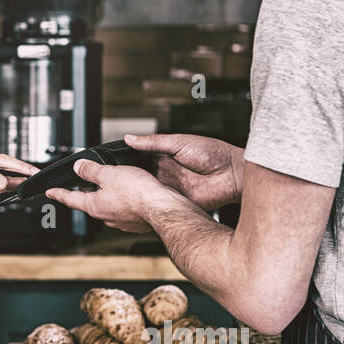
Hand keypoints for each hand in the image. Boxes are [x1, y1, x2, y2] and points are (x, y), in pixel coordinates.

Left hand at [45, 158, 164, 232]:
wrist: (163, 208)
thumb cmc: (138, 193)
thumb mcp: (109, 173)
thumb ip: (91, 170)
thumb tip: (78, 167)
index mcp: (94, 205)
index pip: (70, 198)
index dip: (58, 193)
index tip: (50, 192)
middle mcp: (106, 216)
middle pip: (89, 202)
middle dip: (86, 191)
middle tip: (83, 182)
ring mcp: (121, 221)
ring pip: (108, 205)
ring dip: (107, 195)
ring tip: (112, 183)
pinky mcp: (135, 222)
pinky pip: (124, 210)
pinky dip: (123, 201)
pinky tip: (131, 193)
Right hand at [122, 133, 243, 210]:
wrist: (233, 174)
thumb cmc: (213, 153)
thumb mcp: (179, 142)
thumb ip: (153, 142)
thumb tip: (130, 138)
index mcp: (163, 156)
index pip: (138, 159)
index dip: (125, 162)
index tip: (111, 163)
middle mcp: (164, 173)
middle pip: (139, 177)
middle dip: (128, 179)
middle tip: (114, 179)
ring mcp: (170, 188)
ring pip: (147, 192)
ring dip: (138, 192)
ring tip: (122, 191)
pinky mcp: (176, 202)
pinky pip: (160, 204)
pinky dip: (152, 205)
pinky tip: (142, 202)